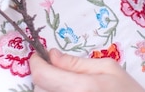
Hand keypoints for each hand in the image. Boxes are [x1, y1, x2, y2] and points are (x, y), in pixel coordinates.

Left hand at [29, 49, 144, 91]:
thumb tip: (51, 55)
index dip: (36, 63)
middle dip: (44, 76)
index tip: (39, 56)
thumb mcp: (109, 69)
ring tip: (67, 85)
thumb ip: (77, 62)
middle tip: (58, 70)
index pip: (41, 76)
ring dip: (49, 89)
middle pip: (39, 88)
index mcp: (81, 88)